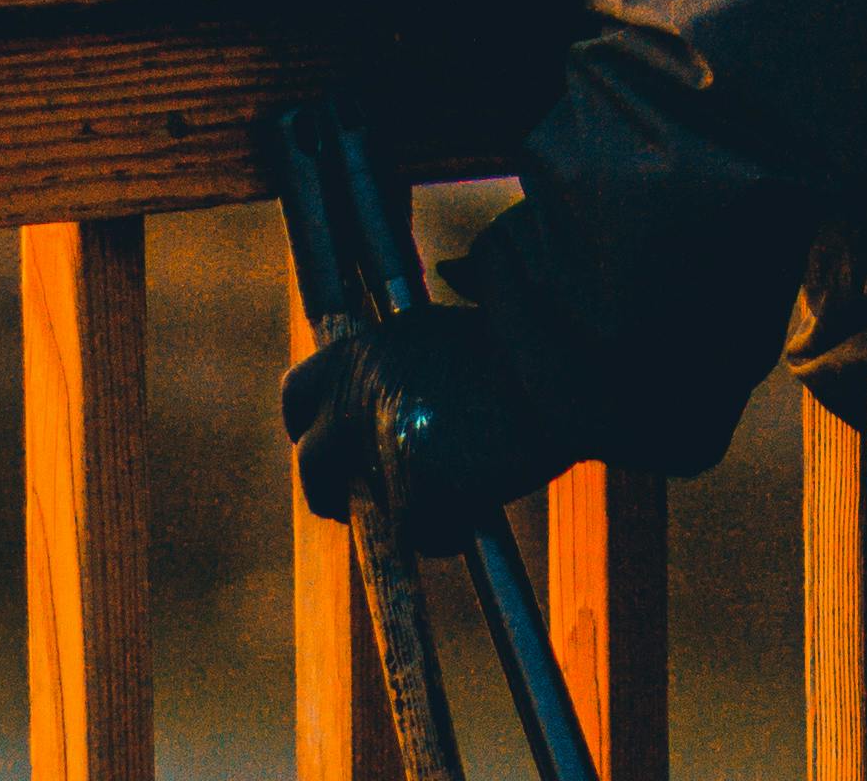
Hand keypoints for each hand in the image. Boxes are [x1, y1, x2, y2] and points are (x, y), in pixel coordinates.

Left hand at [281, 298, 552, 558]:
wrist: (569, 375)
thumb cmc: (525, 348)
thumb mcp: (446, 331)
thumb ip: (404, 357)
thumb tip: (395, 377)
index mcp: (365, 350)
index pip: (298, 394)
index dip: (311, 426)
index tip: (329, 442)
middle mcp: (359, 396)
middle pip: (312, 463)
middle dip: (329, 489)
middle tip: (355, 502)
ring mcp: (382, 446)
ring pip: (371, 505)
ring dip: (402, 508)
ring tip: (456, 491)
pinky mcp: (414, 492)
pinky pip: (419, 534)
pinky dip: (446, 533)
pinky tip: (479, 508)